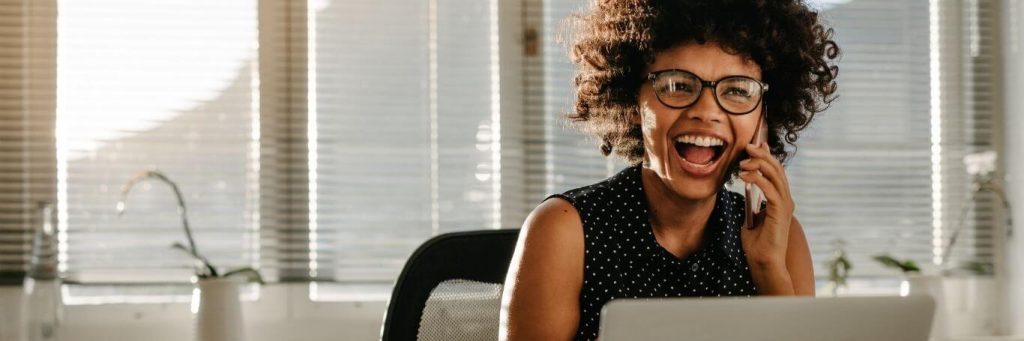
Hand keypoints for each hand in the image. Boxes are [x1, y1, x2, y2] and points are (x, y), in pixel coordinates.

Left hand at [737, 142, 794, 269]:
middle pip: (777, 170)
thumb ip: (752, 204)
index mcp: (780, 200)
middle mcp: (786, 200)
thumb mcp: (751, 219)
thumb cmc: (756, 244)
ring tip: (743, 161)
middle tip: (748, 146)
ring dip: (759, 165)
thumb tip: (746, 190)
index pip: (776, 173)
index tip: (755, 144)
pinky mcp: (780, 212)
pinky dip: (757, 180)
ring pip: (776, 176)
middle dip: (762, 155)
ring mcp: (785, 206)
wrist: (763, 262)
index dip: (767, 157)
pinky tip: (744, 176)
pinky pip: (770, 190)